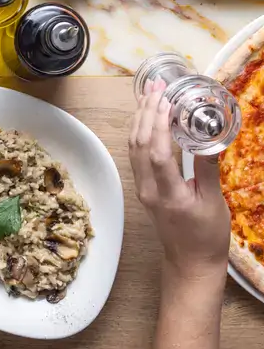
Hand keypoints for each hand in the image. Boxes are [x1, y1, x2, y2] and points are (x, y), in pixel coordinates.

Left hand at [129, 79, 229, 279]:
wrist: (190, 262)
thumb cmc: (206, 236)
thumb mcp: (213, 203)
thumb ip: (207, 170)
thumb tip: (209, 139)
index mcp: (169, 195)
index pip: (158, 154)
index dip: (160, 125)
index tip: (166, 101)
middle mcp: (148, 189)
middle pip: (140, 144)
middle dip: (146, 112)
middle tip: (156, 86)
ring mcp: (142, 188)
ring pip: (134, 147)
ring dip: (140, 118)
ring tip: (149, 93)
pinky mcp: (143, 187)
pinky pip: (135, 154)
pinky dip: (140, 131)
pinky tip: (146, 117)